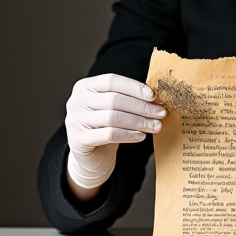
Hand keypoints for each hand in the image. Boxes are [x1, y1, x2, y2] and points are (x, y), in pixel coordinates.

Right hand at [65, 73, 165, 189]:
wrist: (90, 155)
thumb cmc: (105, 126)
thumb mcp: (112, 107)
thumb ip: (126, 97)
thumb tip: (154, 96)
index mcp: (84, 86)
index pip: (111, 81)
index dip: (133, 87)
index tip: (153, 96)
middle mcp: (76, 101)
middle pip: (114, 100)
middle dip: (142, 107)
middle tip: (161, 113)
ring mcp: (75, 120)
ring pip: (114, 117)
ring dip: (139, 122)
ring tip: (156, 126)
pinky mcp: (79, 140)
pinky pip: (110, 134)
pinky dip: (129, 135)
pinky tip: (141, 136)